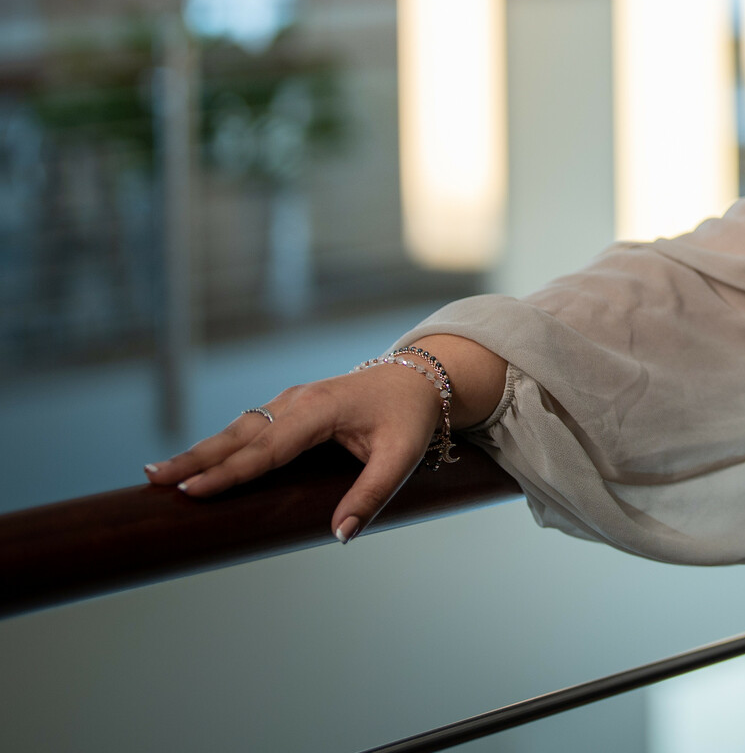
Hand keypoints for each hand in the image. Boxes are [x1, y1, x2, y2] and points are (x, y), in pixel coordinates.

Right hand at [145, 334, 505, 541]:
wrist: (423, 378)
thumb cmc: (410, 418)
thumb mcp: (402, 456)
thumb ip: (372, 495)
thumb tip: (341, 535)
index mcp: (321, 409)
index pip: (267, 448)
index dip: (229, 471)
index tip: (192, 490)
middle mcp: (298, 401)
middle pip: (239, 434)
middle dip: (195, 458)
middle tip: (152, 480)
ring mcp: (291, 400)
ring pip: (238, 428)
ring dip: (199, 451)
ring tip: (157, 474)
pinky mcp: (290, 406)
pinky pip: (248, 427)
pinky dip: (218, 443)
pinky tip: (194, 461)